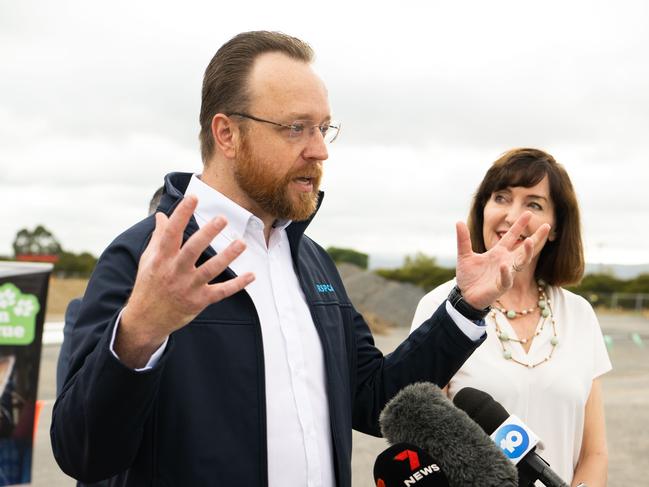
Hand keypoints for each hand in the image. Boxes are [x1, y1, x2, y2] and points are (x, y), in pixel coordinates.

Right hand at [116, 195, 254, 367]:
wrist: (146, 319)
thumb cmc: (149, 285)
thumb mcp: (148, 260)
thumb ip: (157, 237)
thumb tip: (161, 215)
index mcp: (162, 258)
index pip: (171, 232)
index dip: (181, 214)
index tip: (193, 197)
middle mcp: (175, 271)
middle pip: (193, 250)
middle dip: (207, 234)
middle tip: (222, 218)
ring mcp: (188, 287)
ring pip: (210, 270)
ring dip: (227, 256)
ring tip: (241, 243)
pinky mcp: (199, 301)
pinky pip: (221, 292)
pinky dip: (237, 285)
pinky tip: (251, 275)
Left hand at [455, 211, 549, 309]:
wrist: (464, 295)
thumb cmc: (468, 276)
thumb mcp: (464, 255)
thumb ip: (463, 239)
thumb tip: (459, 221)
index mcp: (498, 252)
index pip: (511, 236)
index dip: (519, 225)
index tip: (528, 213)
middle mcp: (505, 261)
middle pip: (524, 249)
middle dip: (535, 238)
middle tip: (547, 226)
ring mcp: (505, 274)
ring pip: (520, 263)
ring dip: (526, 253)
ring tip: (530, 241)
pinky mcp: (500, 287)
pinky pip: (507, 279)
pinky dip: (506, 273)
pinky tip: (504, 265)